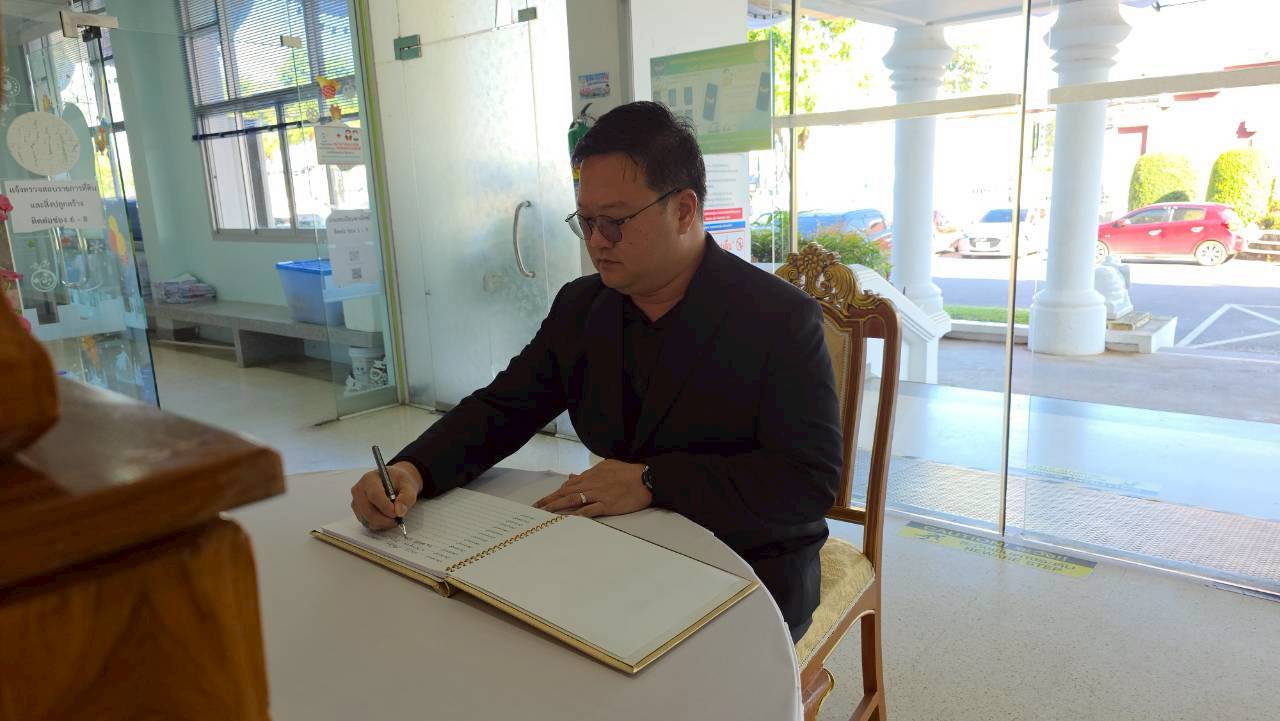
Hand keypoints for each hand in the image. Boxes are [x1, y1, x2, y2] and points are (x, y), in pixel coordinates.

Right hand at [350, 461, 423, 530]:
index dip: (385, 507)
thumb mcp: (409, 486)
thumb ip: (406, 498)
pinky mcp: (358, 511)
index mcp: (370, 479)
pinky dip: (378, 524)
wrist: (393, 482)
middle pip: (368, 511)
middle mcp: (359, 489)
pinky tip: (387, 518)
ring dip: (382, 523)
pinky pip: (366, 523)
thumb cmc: (399, 482)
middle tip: (398, 520)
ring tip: (394, 518)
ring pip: (367, 519)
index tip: (396, 514)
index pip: (374, 495)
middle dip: (385, 519)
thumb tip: (399, 512)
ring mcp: (356, 501)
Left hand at [534, 459, 651, 517]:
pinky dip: (577, 514)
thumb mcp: (607, 466)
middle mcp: (591, 484)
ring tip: (545, 513)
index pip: (568, 484)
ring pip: (573, 500)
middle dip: (549, 500)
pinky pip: (589, 510)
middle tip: (536, 508)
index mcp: (591, 474)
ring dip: (557, 506)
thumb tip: (574, 476)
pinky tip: (567, 519)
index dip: (555, 493)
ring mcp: (598, 494)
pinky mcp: (607, 505)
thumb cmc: (628, 472)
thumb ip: (589, 471)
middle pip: (565, 492)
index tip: (545, 500)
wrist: (645, 478)